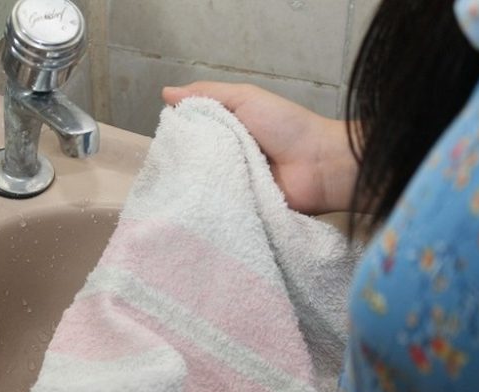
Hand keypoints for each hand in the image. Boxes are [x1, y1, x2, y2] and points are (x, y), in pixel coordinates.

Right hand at [162, 82, 356, 213]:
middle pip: (193, 164)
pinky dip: (208, 208)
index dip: (175, 138)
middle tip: (159, 173)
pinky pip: (218, 209)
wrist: (320, 166)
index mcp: (226, 132)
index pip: (191, 136)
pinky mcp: (240, 211)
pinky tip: (188, 210)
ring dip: (191, 189)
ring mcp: (233, 187)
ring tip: (169, 194)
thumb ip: (207, 94)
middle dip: (179, 167)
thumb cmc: (285, 126)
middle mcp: (226, 160)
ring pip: (202, 188)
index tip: (158, 143)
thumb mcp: (246, 98)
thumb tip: (165, 93)